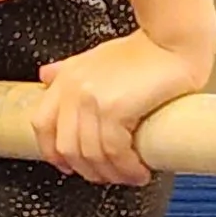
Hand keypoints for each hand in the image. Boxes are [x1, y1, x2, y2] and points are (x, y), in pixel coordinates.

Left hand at [31, 28, 208, 184]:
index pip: (42, 124)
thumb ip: (69, 70)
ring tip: (129, 177)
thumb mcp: (96, 57)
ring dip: (112, 174)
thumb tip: (45, 76)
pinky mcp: (114, 108)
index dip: (53, 152)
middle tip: (108, 176)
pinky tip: (139, 171)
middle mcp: (73, 89)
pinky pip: (114, 151)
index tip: (68, 166)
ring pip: (91, 154)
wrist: (174, 39)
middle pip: (67, 147)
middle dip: (87, 169)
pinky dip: (127, 168)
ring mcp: (91, 99)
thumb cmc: (144, 50)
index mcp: (66, 78)